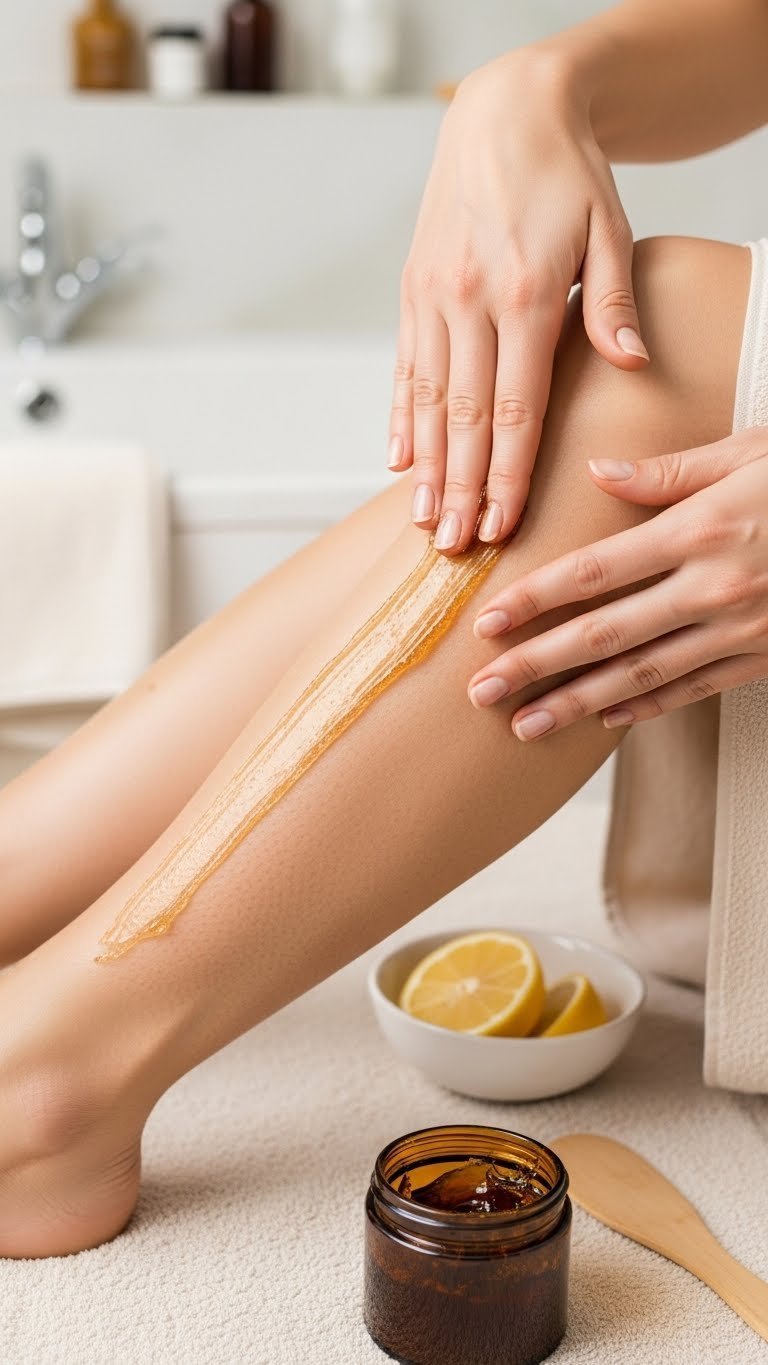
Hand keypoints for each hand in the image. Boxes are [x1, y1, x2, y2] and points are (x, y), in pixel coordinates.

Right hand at [386, 47, 648, 555]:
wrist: (504, 110)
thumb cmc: (566, 172)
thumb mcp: (609, 227)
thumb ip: (612, 303)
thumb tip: (630, 365)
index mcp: (524, 295)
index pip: (514, 409)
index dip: (505, 475)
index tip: (499, 525)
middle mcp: (469, 301)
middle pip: (462, 418)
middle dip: (460, 489)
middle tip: (454, 546)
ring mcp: (433, 296)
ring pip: (425, 399)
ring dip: (424, 467)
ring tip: (423, 521)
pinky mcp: (412, 289)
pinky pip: (403, 365)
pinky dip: (399, 417)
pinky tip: (397, 461)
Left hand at [466, 428, 767, 737]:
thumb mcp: (750, 453)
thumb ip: (670, 470)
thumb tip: (598, 471)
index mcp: (701, 530)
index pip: (595, 572)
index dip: (534, 599)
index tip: (485, 622)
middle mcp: (714, 588)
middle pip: (604, 635)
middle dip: (536, 666)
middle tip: (480, 692)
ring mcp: (741, 630)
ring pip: (642, 676)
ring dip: (577, 704)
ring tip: (524, 726)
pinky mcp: (764, 655)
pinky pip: (695, 688)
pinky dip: (648, 708)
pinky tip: (605, 721)